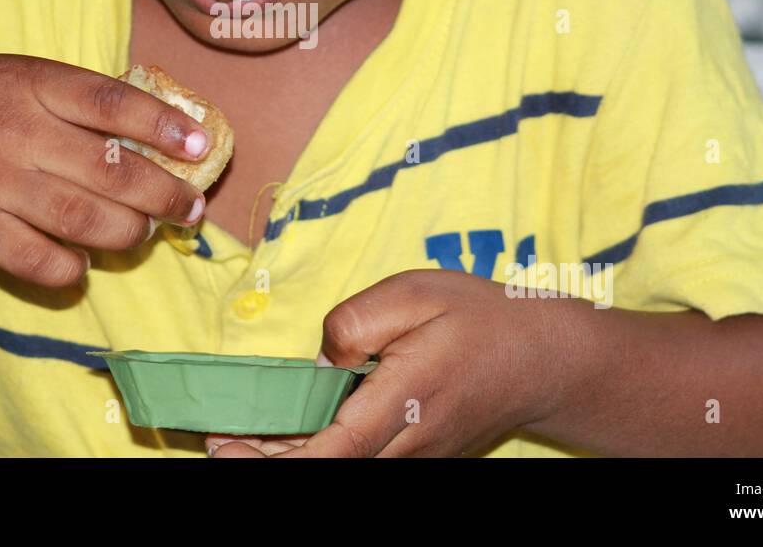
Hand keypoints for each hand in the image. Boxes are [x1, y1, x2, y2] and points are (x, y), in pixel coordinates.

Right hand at [0, 50, 210, 286]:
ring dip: (128, 235)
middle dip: (165, 196)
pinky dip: (69, 269)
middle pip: (113, 172)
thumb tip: (138, 126)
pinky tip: (82, 265)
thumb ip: (63, 96)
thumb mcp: (5, 72)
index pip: (115, 102)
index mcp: (31, 81)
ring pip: (84, 220)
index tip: (202, 145)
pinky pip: (34, 258)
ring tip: (143, 235)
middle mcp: (18, 130)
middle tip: (190, 211)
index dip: (165, 126)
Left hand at [205, 269, 576, 456]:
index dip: (275, 458)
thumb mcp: (415, 293)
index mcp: (406, 397)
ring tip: (240, 438)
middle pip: (328, 468)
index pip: (332, 448)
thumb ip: (357, 321)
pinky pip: (359, 460)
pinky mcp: (417, 454)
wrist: (545, 359)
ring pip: (341, 468)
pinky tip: (286, 437)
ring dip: (289, 459)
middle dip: (266, 462)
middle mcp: (408, 442)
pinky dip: (318, 452)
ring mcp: (415, 456)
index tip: (226, 446)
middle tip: (218, 444)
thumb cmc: (480, 318)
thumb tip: (321, 358)